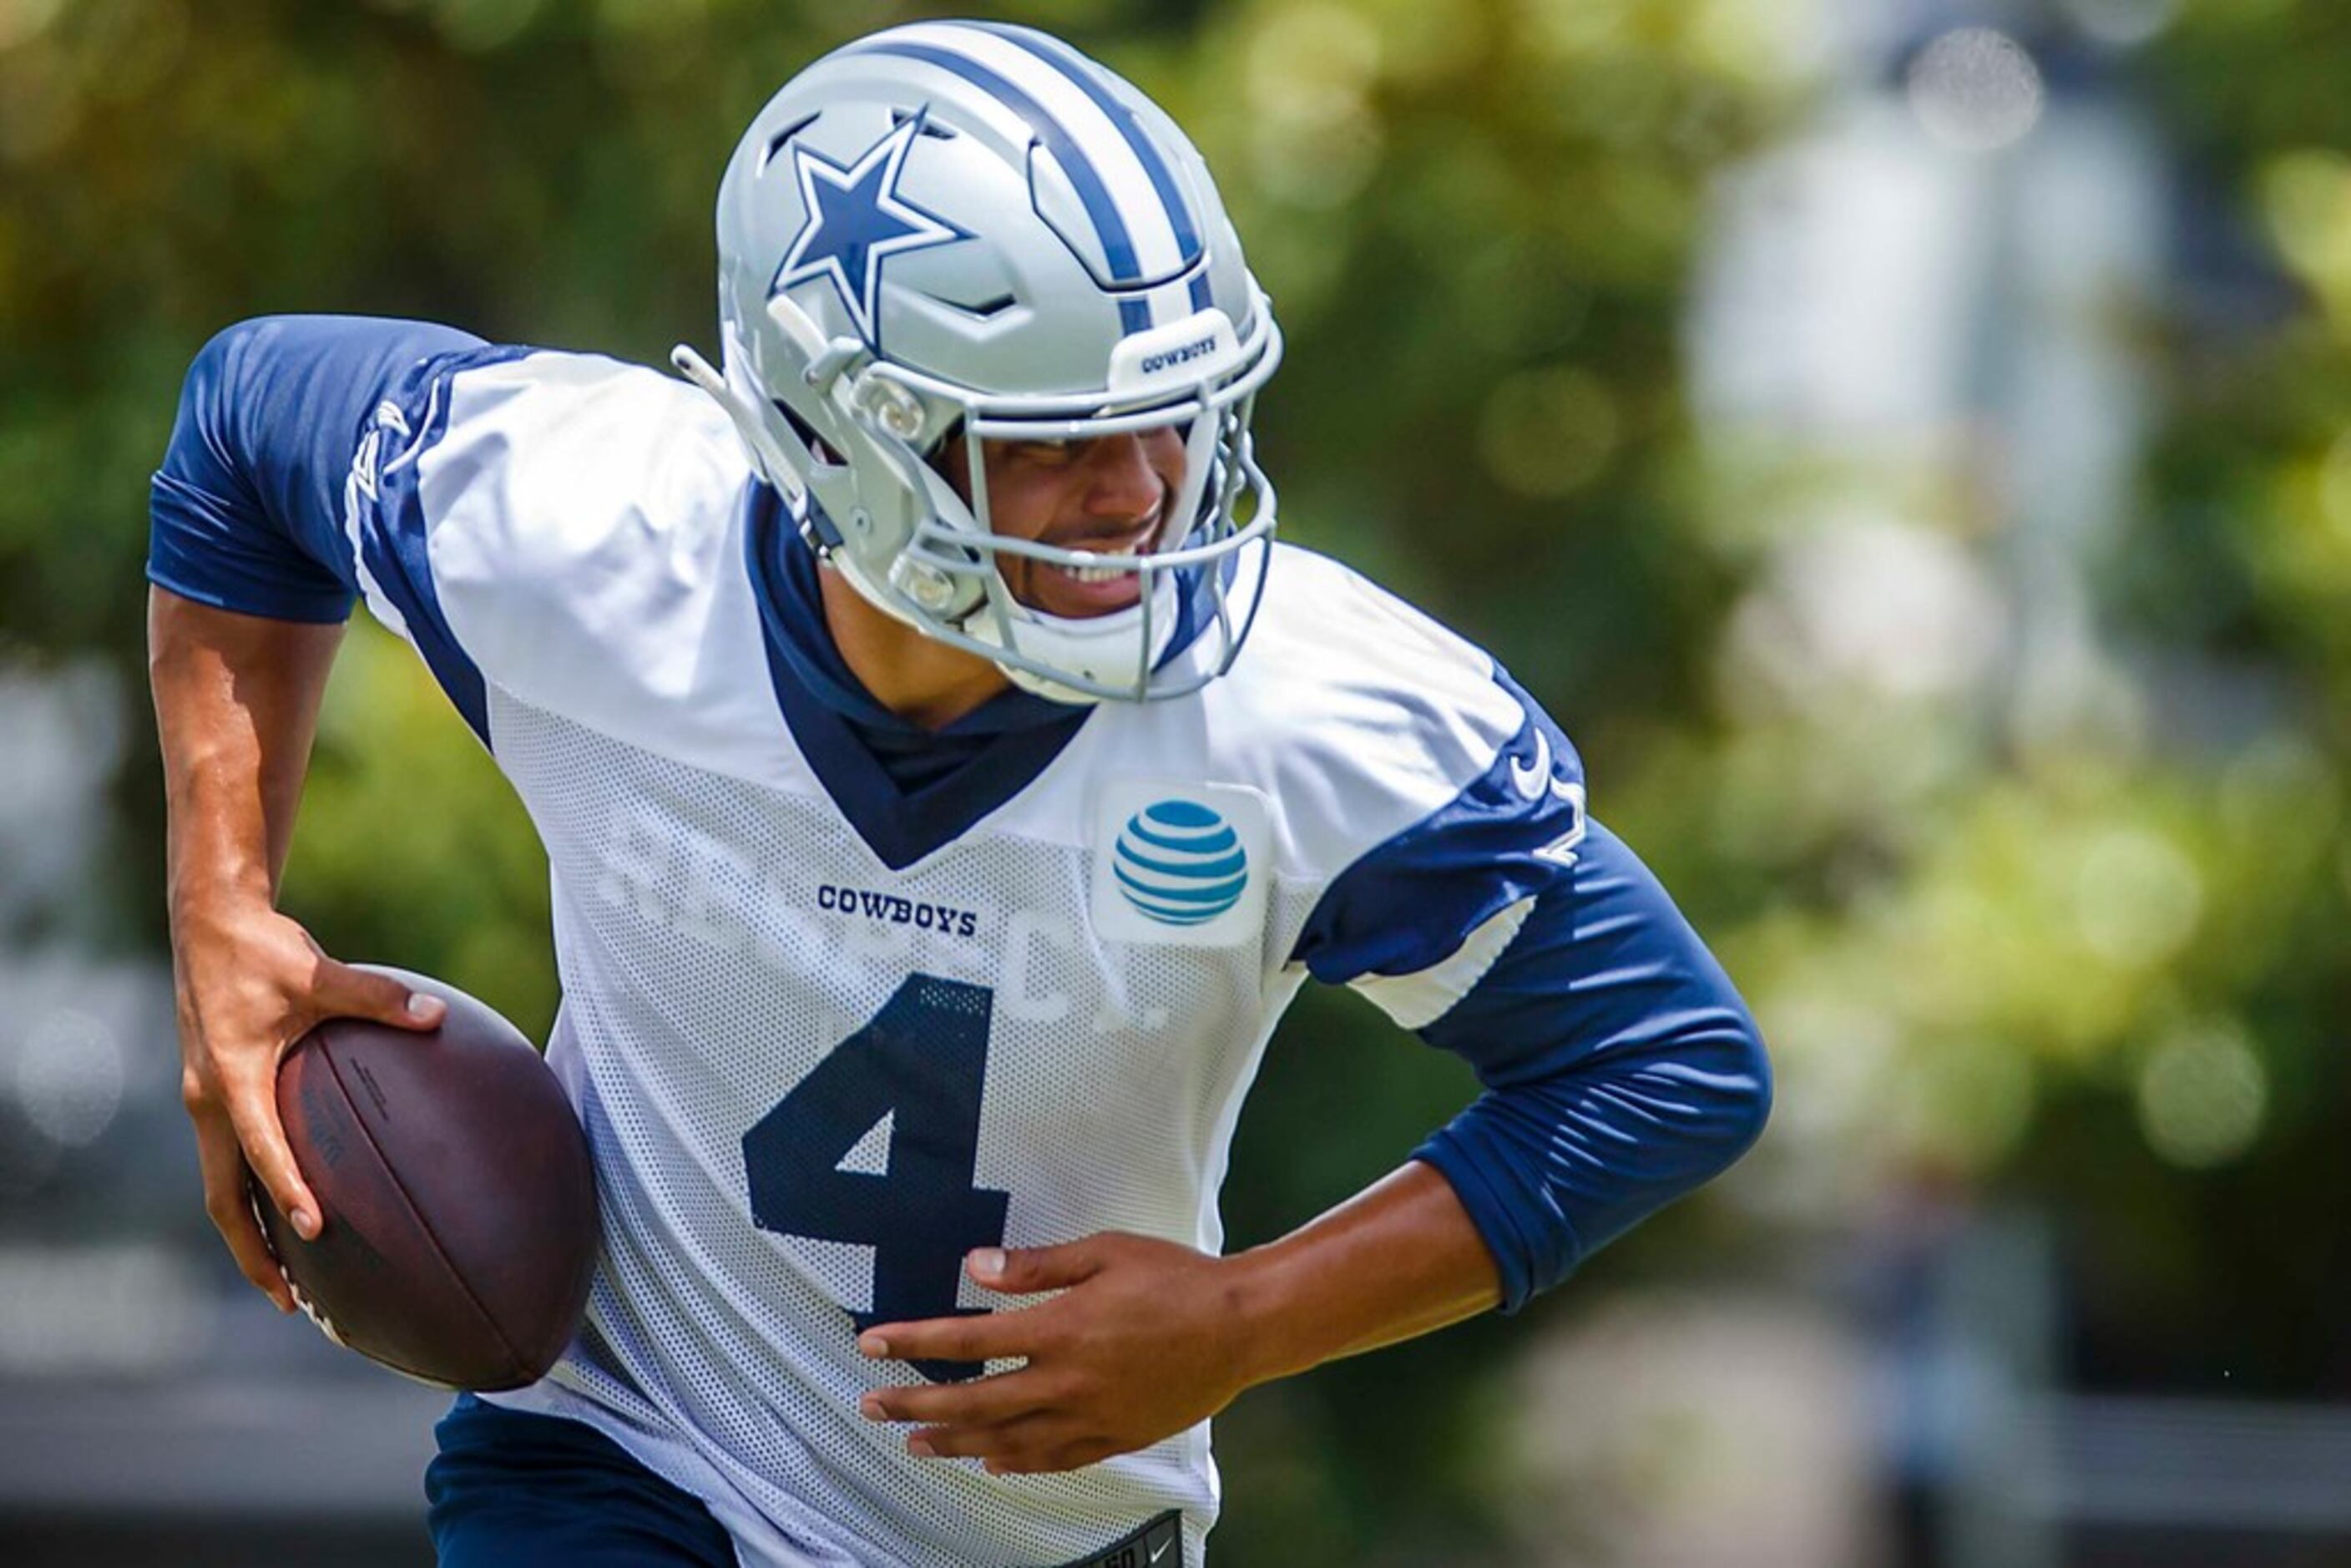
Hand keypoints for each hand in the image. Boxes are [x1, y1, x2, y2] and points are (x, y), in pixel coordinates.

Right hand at [171, 901, 444, 1310]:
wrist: (211, 923)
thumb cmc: (265, 949)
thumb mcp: (321, 971)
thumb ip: (379, 998)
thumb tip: (436, 1017)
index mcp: (231, 1077)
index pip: (261, 1149)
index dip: (288, 1191)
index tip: (317, 1231)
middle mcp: (209, 1099)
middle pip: (223, 1197)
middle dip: (253, 1251)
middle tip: (292, 1299)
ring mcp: (206, 1101)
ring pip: (221, 1187)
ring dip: (250, 1235)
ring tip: (289, 1284)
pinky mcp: (214, 1094)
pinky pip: (230, 1162)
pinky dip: (254, 1196)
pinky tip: (292, 1216)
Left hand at [856, 1233, 1256, 1474]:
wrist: (1242, 1327)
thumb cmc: (1176, 1278)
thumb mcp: (1105, 1252)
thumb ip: (1037, 1265)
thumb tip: (975, 1268)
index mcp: (1060, 1329)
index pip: (966, 1342)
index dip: (913, 1343)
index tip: (871, 1344)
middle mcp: (1066, 1381)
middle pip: (973, 1402)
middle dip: (915, 1406)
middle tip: (871, 1408)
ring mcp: (1090, 1416)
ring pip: (1006, 1441)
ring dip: (954, 1444)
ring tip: (917, 1444)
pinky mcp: (1115, 1437)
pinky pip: (1054, 1459)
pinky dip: (1016, 1463)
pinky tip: (993, 1464)